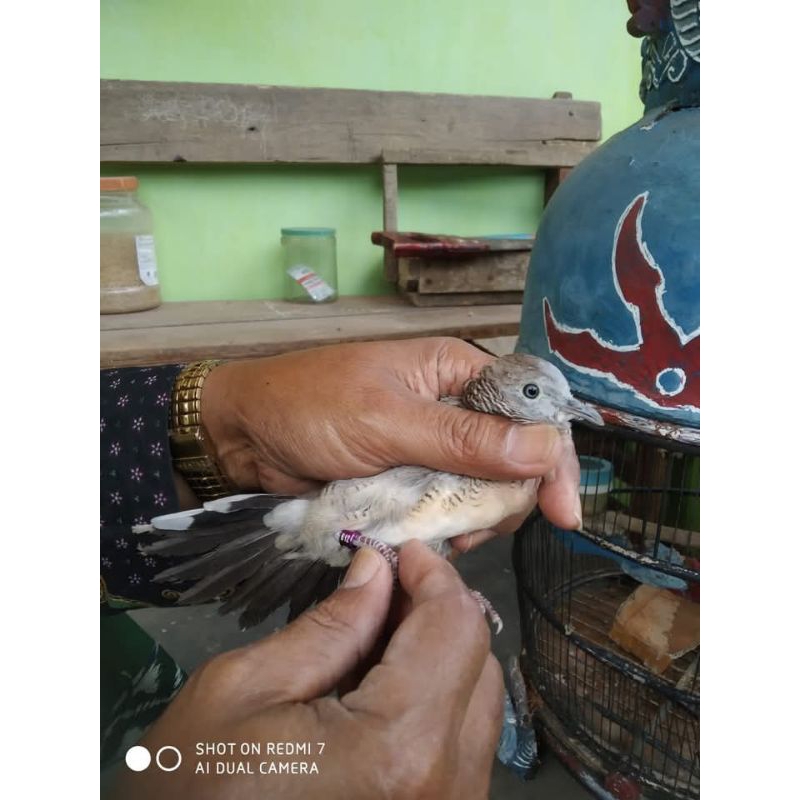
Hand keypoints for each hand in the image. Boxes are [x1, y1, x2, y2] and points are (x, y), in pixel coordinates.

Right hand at [111, 542, 503, 799]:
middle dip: (436, 611)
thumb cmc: (194, 790)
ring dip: (440, 654)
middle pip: (479, 661)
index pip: (456, 627)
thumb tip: (378, 569)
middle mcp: (445, 786)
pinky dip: (436, 700)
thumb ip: (328, 626)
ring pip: (480, 702)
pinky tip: (385, 687)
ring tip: (380, 634)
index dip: (433, 575)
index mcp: (398, 748)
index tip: (402, 551)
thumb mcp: (243, 691)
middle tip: (384, 587)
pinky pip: (462, 744)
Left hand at [201, 337, 581, 529]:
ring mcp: (430, 448)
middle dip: (506, 498)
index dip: (554, 458)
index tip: (565, 513)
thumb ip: (465, 439)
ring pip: (481, 490)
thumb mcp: (388, 421)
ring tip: (445, 537)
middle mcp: (452, 408)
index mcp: (455, 372)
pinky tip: (429, 541)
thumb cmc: (309, 408)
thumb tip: (547, 447)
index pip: (530, 410)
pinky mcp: (407, 480)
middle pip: (513, 458)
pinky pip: (444, 508)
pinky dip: (443, 528)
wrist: (242, 435)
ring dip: (472, 519)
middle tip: (475, 530)